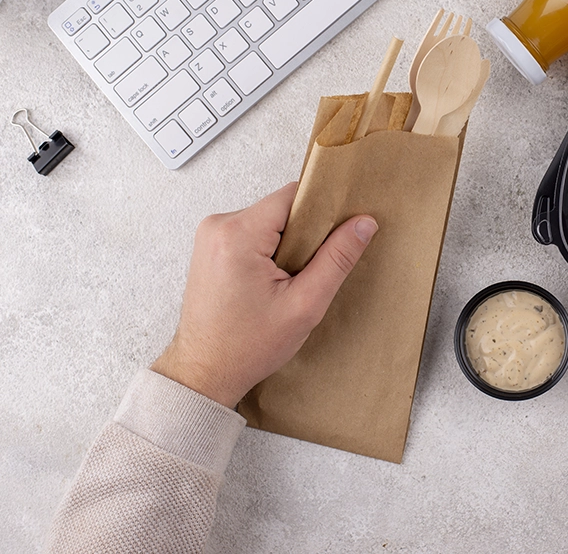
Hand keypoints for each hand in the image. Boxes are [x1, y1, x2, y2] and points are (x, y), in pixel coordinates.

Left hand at [151, 183, 377, 408]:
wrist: (204, 371)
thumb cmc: (246, 346)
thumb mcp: (304, 305)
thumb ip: (337, 259)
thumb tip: (363, 224)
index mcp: (237, 234)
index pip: (294, 196)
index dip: (323, 211)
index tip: (339, 234)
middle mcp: (218, 226)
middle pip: (282, 207)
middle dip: (305, 234)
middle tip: (309, 272)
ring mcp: (211, 235)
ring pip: (270, 220)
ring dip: (288, 244)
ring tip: (288, 282)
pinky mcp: (212, 246)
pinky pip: (254, 232)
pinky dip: (271, 250)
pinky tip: (273, 282)